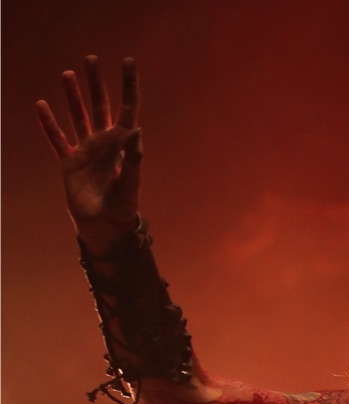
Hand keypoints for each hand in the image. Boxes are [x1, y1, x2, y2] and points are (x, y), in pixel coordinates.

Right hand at [36, 56, 140, 252]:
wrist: (105, 229)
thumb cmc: (123, 209)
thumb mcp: (131, 183)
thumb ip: (133, 159)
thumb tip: (136, 131)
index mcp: (123, 145)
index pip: (128, 109)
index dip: (128, 86)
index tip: (128, 62)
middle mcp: (105, 143)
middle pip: (101, 106)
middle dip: (96, 83)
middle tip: (92, 59)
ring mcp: (87, 151)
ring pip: (79, 116)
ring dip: (73, 96)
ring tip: (68, 74)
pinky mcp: (69, 163)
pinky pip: (58, 139)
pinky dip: (49, 124)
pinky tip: (41, 106)